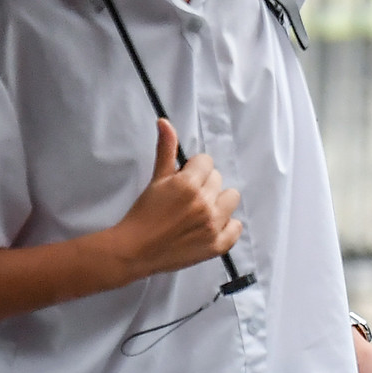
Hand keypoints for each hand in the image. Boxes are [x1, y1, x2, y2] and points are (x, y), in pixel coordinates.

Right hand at [111, 120, 241, 280]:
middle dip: (204, 184)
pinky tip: (209, 226)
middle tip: (187, 197)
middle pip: (218, 179)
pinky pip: (237, 226)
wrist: (135, 250)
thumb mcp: (156, 179)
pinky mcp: (217, 245)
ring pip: (231, 198)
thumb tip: (165, 122)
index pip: (206, 162)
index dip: (193, 170)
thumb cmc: (144, 214)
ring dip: (218, 202)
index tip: (183, 180)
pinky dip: (227, 226)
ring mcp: (213, 225)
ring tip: (200, 210)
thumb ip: (166, 150)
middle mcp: (204, 203)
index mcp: (189, 184)